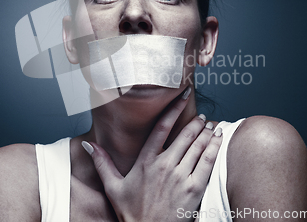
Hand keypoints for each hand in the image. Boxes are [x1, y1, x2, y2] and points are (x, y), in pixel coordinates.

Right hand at [82, 86, 223, 221]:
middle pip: (185, 135)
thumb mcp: (112, 186)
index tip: (183, 97)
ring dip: (207, 132)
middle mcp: (164, 165)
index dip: (174, 109)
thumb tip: (87, 145)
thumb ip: (102, 162)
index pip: (162, 127)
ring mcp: (181, 176)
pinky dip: (215, 147)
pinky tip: (219, 138)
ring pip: (198, 146)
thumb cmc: (132, 212)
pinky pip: (208, 161)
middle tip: (201, 116)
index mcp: (146, 161)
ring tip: (211, 125)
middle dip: (196, 122)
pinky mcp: (195, 188)